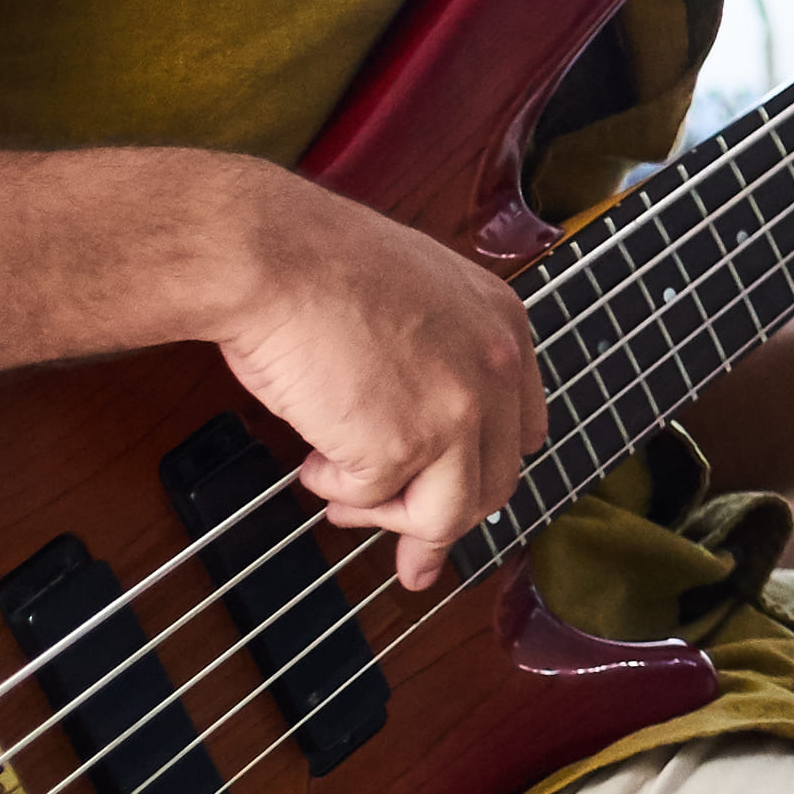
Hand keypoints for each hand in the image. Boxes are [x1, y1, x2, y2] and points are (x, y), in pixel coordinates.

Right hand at [211, 179, 545, 593]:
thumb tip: (417, 441)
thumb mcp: (415, 303)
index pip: (521, 430)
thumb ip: (436, 363)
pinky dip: (336, 490)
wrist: (273, 255)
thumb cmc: (319, 268)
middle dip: (438, 518)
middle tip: (396, 538)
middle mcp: (497, 371)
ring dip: (388, 517)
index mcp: (505, 328)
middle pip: (493, 484)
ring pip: (448, 514)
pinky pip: (372, 499)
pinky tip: (311, 460)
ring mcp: (456, 412)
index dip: (482, 472)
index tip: (453, 501)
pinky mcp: (403, 445)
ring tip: (341, 499)